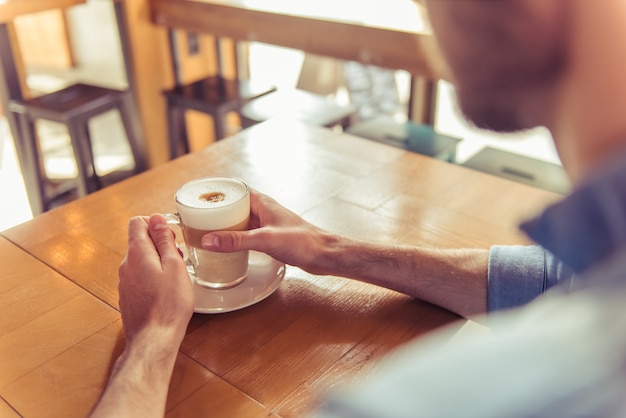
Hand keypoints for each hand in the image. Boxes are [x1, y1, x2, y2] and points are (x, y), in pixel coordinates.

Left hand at [118, 214, 193, 346]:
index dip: (155, 223)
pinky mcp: (128, 296)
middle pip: (140, 241)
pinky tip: (166, 291)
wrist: (155, 338)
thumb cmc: (169, 304)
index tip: (171, 235)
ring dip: (157, 261)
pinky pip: (139, 276)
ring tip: (175, 276)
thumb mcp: (174, 265)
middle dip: (160, 244)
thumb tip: (156, 218)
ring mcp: (125, 282)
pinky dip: (152, 276)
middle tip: (178, 258)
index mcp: (137, 253)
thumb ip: (164, 240)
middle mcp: (126, 265)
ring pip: (141, 260)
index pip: (137, 222)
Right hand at [201, 191, 332, 274]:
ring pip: (239, 220)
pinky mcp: (270, 236)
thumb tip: (208, 239)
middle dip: (216, 210)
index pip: (233, 190)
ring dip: (224, 224)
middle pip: (233, 205)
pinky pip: (246, 232)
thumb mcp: (265, 240)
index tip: (197, 197)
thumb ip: (236, 241)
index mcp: (262, 202)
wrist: (324, 255)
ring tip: (205, 231)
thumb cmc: (302, 242)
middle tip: (195, 218)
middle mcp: (263, 210)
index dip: (215, 192)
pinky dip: (235, 236)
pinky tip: (227, 245)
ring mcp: (266, 223)